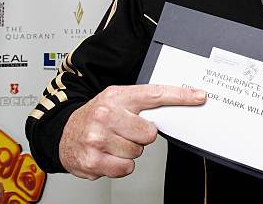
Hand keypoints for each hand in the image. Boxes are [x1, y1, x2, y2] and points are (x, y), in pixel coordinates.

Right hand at [59, 84, 205, 178]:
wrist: (62, 134)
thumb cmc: (94, 117)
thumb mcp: (116, 100)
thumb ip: (142, 103)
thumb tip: (176, 106)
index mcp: (116, 96)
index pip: (155, 94)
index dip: (180, 96)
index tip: (199, 97)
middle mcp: (106, 115)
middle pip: (149, 132)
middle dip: (141, 136)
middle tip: (126, 131)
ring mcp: (98, 138)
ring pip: (137, 151)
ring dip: (129, 151)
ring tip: (113, 142)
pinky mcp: (93, 160)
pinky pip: (126, 168)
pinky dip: (120, 165)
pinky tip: (108, 155)